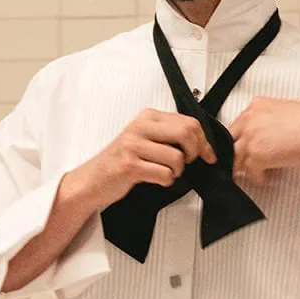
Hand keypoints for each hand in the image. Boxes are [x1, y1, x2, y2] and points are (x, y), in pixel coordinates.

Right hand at [80, 109, 215, 208]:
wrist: (92, 180)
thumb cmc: (122, 161)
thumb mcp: (145, 139)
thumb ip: (169, 135)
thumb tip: (203, 144)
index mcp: (147, 117)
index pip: (189, 122)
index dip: (204, 142)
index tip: (207, 155)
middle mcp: (140, 127)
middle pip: (186, 133)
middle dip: (194, 153)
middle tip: (187, 162)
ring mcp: (133, 145)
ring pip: (177, 157)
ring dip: (177, 171)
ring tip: (165, 172)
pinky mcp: (129, 165)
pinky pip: (164, 174)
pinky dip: (166, 181)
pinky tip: (156, 179)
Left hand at [230, 97, 299, 194]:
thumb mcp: (288, 114)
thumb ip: (272, 123)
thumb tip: (270, 137)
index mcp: (258, 105)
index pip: (239, 125)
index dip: (244, 140)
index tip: (248, 148)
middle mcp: (250, 118)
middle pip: (232, 141)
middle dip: (239, 153)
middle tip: (247, 164)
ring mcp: (251, 136)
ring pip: (236, 158)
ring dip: (246, 167)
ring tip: (257, 173)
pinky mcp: (257, 154)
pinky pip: (248, 172)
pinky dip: (257, 177)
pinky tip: (267, 177)